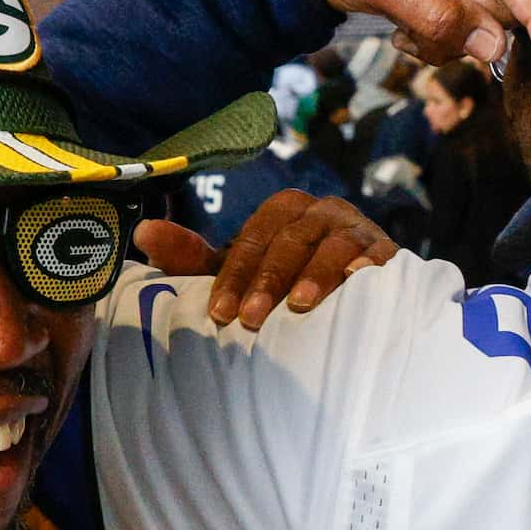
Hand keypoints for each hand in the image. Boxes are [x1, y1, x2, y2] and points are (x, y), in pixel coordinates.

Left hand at [133, 191, 400, 327]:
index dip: (235, 275)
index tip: (220, 313)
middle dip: (269, 279)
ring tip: (301, 305)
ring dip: (316, 275)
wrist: (356, 288)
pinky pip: (379, 258)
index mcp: (285, 210)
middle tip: (251, 319)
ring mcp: (358, 230)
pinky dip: (369, 271)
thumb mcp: (240, 271)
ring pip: (334, 245)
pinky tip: (358, 287)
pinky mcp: (388, 253)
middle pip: (292, 238)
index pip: (253, 236)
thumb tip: (141, 233)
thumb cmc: (288, 280)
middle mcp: (322, 212)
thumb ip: (194, 258)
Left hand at [290, 0, 530, 72]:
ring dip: (443, 39)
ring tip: (401, 25)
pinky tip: (404, 25)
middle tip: (410, 31)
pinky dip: (435, 37)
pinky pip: (464, 25)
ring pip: (482, 23)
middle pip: (501, 5)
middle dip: (462, 31)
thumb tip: (495, 48)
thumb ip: (441, 17)